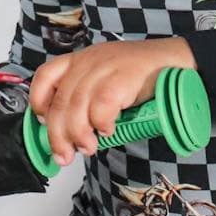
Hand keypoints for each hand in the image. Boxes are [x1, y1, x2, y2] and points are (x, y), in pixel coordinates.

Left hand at [29, 37, 195, 166]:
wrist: (177, 61)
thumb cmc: (143, 77)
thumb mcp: (107, 82)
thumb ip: (88, 102)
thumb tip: (72, 135)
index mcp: (81, 60)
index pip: (45, 77)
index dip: (39, 103)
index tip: (43, 124)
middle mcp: (88, 62)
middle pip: (60, 101)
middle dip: (57, 134)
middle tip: (63, 154)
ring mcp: (105, 68)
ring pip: (77, 107)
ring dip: (78, 134)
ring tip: (87, 148)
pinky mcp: (122, 77)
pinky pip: (101, 106)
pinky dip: (101, 124)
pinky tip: (107, 130)